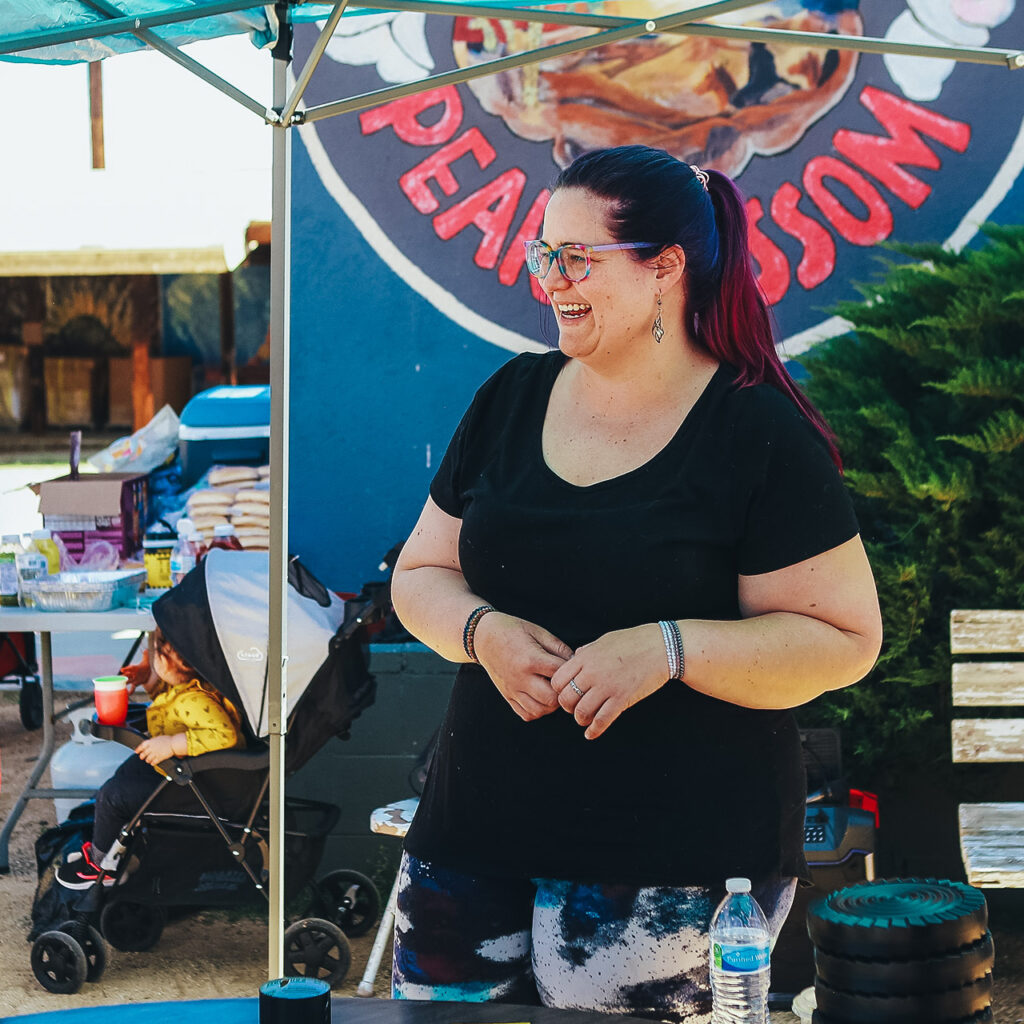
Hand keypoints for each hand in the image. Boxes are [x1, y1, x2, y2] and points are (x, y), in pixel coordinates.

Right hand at [123, 650, 156, 695]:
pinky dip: (130, 692)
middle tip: (118, 679)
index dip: (126, 669)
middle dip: (123, 677)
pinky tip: (128, 695)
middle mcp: (132, 674)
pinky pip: (132, 688)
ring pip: (127, 682)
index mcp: (135, 668)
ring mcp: (133, 679)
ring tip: (119, 687)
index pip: (130, 668)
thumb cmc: (145, 665)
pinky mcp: (136, 683)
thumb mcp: (146, 660)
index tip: (122, 670)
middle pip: (127, 675)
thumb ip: (145, 655)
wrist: (147, 671)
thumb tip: (146, 649)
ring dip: (124, 684)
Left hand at [136, 734, 178, 765]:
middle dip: (142, 756)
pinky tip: (153, 763)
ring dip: (148, 760)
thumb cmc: (168, 740)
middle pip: (143, 753)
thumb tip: (148, 744)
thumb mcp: (158, 738)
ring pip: (148, 759)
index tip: (136, 751)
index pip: (142, 746)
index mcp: (151, 742)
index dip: (138, 749)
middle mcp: (152, 748)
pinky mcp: (159, 757)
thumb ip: (152, 742)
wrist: (174, 743)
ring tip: (148, 760)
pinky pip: (154, 762)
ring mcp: (155, 753)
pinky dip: (152, 763)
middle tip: (142, 757)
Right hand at [473, 612, 572, 721]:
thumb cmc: (513, 630)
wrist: (483, 636)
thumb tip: (576, 661)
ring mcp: (512, 689)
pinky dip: (537, 710)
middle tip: (566, 683)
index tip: (574, 667)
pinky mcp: (507, 696)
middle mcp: (520, 678)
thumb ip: (558, 647)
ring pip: (539, 710)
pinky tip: (541, 698)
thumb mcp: (538, 631)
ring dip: (551, 704)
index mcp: (530, 659)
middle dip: (562, 693)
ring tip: (553, 691)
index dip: (571, 671)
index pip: (559, 674)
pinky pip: (526, 714)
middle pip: (551, 698)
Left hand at [550, 624, 669, 738]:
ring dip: (580, 719)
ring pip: (581, 712)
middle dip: (568, 706)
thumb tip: (575, 656)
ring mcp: (607, 687)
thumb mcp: (604, 640)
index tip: (566, 692)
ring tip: (584, 719)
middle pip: (566, 698)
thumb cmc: (633, 641)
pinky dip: (594, 730)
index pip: (557, 680)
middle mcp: (592, 673)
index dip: (559, 690)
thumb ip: (587, 651)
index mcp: (585, 657)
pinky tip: (591, 734)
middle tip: (574, 707)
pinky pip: (602, 720)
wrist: (661, 647)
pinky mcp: (622, 699)